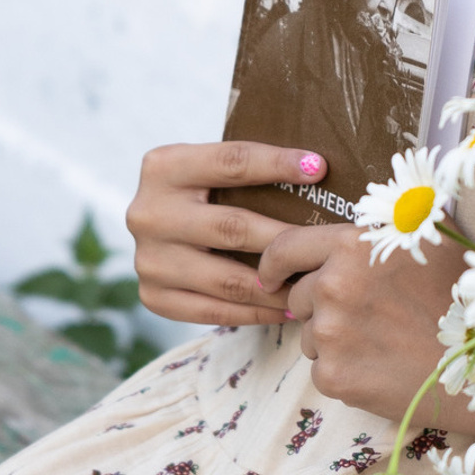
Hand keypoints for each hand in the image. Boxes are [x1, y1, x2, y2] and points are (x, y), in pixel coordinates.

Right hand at [127, 141, 326, 326]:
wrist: (152, 226)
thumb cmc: (198, 191)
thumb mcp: (206, 167)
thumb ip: (245, 166)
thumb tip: (317, 166)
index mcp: (163, 167)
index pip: (230, 162)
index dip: (276, 164)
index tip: (319, 168)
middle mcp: (148, 213)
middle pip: (233, 227)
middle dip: (286, 238)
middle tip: (326, 245)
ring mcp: (148, 259)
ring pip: (228, 278)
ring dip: (277, 285)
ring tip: (314, 284)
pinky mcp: (152, 296)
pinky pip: (214, 311)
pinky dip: (255, 312)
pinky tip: (285, 307)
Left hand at [257, 222, 467, 421]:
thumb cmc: (463, 296)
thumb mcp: (434, 234)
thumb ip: (397, 212)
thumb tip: (387, 197)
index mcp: (353, 246)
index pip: (286, 246)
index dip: (273, 264)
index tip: (270, 277)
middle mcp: (333, 286)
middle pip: (302, 296)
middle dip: (323, 305)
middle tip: (369, 316)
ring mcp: (331, 334)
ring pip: (312, 335)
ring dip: (335, 339)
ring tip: (384, 342)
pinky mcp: (335, 377)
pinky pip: (324, 370)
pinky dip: (346, 371)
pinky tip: (383, 367)